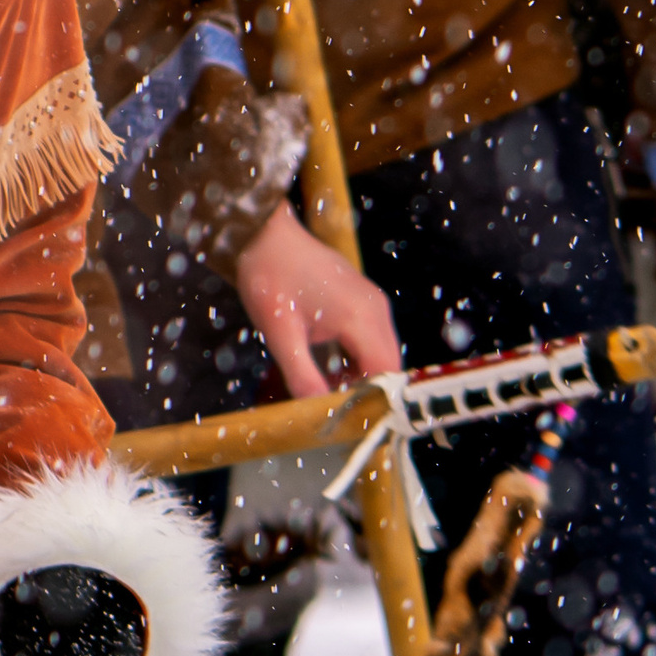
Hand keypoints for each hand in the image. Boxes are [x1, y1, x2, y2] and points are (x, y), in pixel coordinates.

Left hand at [231, 202, 401, 396]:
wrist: (265, 234)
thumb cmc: (270, 277)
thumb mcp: (279, 333)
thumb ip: (301, 374)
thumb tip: (318, 411)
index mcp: (360, 316)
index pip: (386, 371)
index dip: (375, 400)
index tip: (355, 421)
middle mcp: (374, 308)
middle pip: (390, 364)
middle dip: (370, 391)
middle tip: (340, 412)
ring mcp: (371, 301)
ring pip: (383, 352)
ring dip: (364, 376)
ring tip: (332, 392)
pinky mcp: (363, 299)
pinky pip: (373, 339)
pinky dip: (360, 359)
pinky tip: (332, 369)